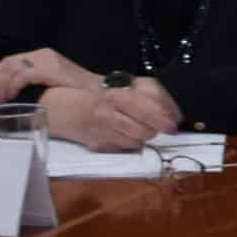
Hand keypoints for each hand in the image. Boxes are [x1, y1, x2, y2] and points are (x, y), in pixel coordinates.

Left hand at [0, 47, 99, 103]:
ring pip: (11, 69)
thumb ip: (38, 82)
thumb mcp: (54, 82)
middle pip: (7, 63)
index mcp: (43, 56)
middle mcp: (43, 55)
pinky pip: (21, 76)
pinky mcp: (49, 69)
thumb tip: (16, 94)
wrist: (101, 90)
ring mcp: (46, 61)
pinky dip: (11, 86)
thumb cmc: (80, 92)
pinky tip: (8, 97)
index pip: (10, 61)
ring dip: (0, 85)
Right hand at [41, 80, 179, 153]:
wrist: (63, 108)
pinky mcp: (98, 145)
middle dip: (155, 130)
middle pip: (143, 131)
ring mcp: (101, 132)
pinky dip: (131, 143)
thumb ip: (145, 96)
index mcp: (114, 97)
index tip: (173, 125)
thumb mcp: (122, 88)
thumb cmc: (98, 96)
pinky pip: (125, 148)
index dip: (161, 119)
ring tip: (140, 127)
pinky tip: (126, 134)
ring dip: (144, 137)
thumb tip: (170, 110)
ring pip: (136, 142)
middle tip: (159, 126)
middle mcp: (107, 115)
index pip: (143, 109)